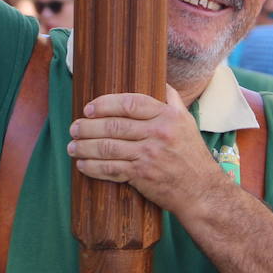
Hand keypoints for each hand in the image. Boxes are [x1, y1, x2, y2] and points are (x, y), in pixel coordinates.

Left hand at [67, 85, 222, 211]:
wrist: (201, 190)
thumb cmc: (192, 154)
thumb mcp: (187, 122)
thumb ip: (172, 100)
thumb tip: (159, 81)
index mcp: (168, 116)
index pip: (130, 103)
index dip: (105, 104)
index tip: (89, 108)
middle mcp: (158, 133)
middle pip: (114, 126)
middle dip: (87, 127)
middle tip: (74, 128)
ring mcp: (149, 155)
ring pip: (108, 147)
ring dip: (84, 147)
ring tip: (72, 146)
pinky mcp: (141, 175)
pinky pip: (110, 169)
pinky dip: (92, 167)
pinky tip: (82, 164)